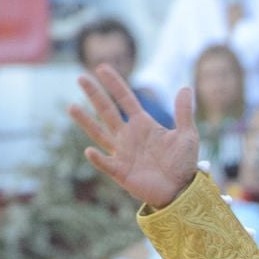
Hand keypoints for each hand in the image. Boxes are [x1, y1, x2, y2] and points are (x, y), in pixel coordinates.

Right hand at [71, 64, 200, 209]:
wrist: (182, 191)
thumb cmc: (184, 164)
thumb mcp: (187, 136)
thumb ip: (184, 113)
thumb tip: (185, 88)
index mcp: (143, 124)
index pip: (125, 99)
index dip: (114, 84)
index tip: (101, 67)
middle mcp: (128, 136)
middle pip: (107, 111)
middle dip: (95, 95)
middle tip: (80, 77)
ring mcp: (122, 153)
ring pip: (99, 133)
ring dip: (85, 121)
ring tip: (71, 107)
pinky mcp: (121, 172)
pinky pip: (106, 163)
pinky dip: (98, 158)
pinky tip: (89, 150)